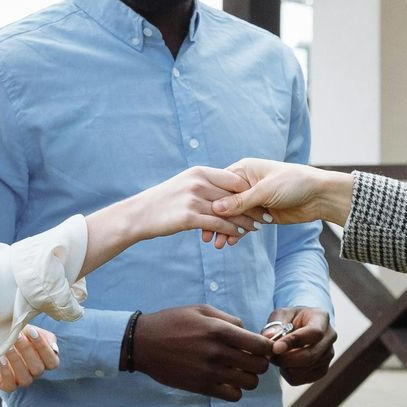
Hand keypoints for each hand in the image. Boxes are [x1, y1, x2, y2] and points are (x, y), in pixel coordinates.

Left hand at [0, 324, 58, 393]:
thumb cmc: (17, 334)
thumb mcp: (32, 331)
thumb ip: (46, 337)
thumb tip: (54, 349)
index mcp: (45, 362)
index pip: (52, 362)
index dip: (44, 347)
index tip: (32, 331)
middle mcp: (35, 372)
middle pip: (38, 369)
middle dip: (27, 351)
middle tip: (17, 336)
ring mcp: (22, 380)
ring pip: (26, 379)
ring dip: (17, 362)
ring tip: (8, 347)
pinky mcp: (7, 385)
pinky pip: (10, 386)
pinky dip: (6, 373)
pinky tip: (1, 359)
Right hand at [131, 305, 274, 400]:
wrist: (143, 343)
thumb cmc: (173, 322)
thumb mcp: (201, 310)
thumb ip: (229, 319)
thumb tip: (250, 332)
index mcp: (219, 330)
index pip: (261, 345)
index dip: (266, 347)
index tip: (260, 347)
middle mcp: (216, 352)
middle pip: (259, 366)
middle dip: (259, 362)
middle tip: (249, 359)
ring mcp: (209, 372)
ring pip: (249, 383)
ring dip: (248, 378)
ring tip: (237, 370)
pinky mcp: (200, 387)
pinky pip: (233, 396)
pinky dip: (234, 390)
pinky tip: (226, 381)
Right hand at [133, 166, 261, 244]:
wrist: (138, 215)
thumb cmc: (163, 202)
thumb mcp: (185, 186)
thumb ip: (206, 185)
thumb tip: (227, 189)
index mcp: (199, 172)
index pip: (234, 178)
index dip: (251, 189)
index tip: (263, 198)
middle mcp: (198, 182)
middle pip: (235, 194)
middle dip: (254, 205)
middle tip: (268, 214)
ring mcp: (193, 199)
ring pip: (229, 211)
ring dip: (247, 220)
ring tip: (260, 226)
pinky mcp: (188, 217)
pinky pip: (218, 224)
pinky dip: (232, 230)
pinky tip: (241, 235)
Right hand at [214, 159, 355, 237]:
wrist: (319, 195)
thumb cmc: (294, 183)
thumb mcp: (264, 191)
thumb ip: (240, 201)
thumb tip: (215, 208)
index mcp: (244, 170)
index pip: (220, 186)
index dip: (210, 202)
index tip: (201, 217)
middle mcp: (246, 184)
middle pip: (224, 203)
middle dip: (216, 219)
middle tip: (205, 236)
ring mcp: (254, 199)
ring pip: (234, 215)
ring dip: (226, 229)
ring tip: (217, 244)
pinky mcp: (261, 213)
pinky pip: (245, 224)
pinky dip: (238, 233)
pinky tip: (230, 242)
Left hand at [262, 306, 336, 384]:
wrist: (301, 327)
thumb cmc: (291, 319)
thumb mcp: (281, 314)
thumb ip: (275, 324)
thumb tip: (269, 337)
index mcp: (321, 318)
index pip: (313, 333)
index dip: (293, 342)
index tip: (276, 348)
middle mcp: (330, 337)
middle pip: (311, 356)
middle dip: (286, 359)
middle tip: (271, 356)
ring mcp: (328, 355)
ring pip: (305, 369)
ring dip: (286, 366)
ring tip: (277, 357)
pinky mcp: (322, 369)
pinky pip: (303, 379)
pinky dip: (289, 374)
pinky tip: (285, 364)